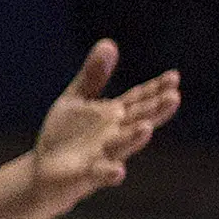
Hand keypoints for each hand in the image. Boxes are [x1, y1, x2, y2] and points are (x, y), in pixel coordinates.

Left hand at [29, 39, 184, 210]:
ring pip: (123, 146)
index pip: (140, 99)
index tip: (174, 76)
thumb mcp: (76, 100)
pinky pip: (101, 174)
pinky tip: (118, 171)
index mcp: (115, 116)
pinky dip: (110, 172)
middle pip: (139, 120)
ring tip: (146, 127)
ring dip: (134, 138)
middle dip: (156, 110)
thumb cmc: (66, 136)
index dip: (156, 89)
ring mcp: (104, 155)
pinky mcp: (87, 175)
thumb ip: (94, 76)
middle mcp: (115, 134)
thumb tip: (108, 43)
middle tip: (174, 97)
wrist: (43, 172)